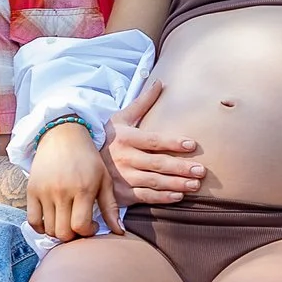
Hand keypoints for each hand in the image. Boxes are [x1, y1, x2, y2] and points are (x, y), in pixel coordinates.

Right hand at [24, 121, 117, 239]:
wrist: (63, 135)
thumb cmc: (88, 158)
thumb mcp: (104, 179)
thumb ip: (111, 207)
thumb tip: (119, 232)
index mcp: (83, 189)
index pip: (80, 226)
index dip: (88, 232)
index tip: (91, 225)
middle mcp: (61, 192)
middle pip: (63, 232)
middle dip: (73, 236)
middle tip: (78, 226)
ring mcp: (44, 192)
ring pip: (49, 229)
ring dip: (59, 231)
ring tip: (66, 221)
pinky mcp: (31, 190)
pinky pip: (32, 220)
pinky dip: (41, 228)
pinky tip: (51, 221)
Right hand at [106, 83, 205, 204]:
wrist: (80, 158)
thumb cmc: (107, 136)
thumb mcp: (121, 117)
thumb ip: (142, 102)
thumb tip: (159, 83)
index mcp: (125, 138)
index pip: (153, 141)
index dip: (173, 142)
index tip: (192, 145)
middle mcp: (124, 158)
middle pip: (157, 163)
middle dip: (180, 168)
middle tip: (201, 171)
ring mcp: (122, 177)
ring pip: (153, 182)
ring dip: (176, 184)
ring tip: (195, 185)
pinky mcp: (121, 193)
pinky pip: (144, 196)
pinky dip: (161, 198)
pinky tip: (178, 197)